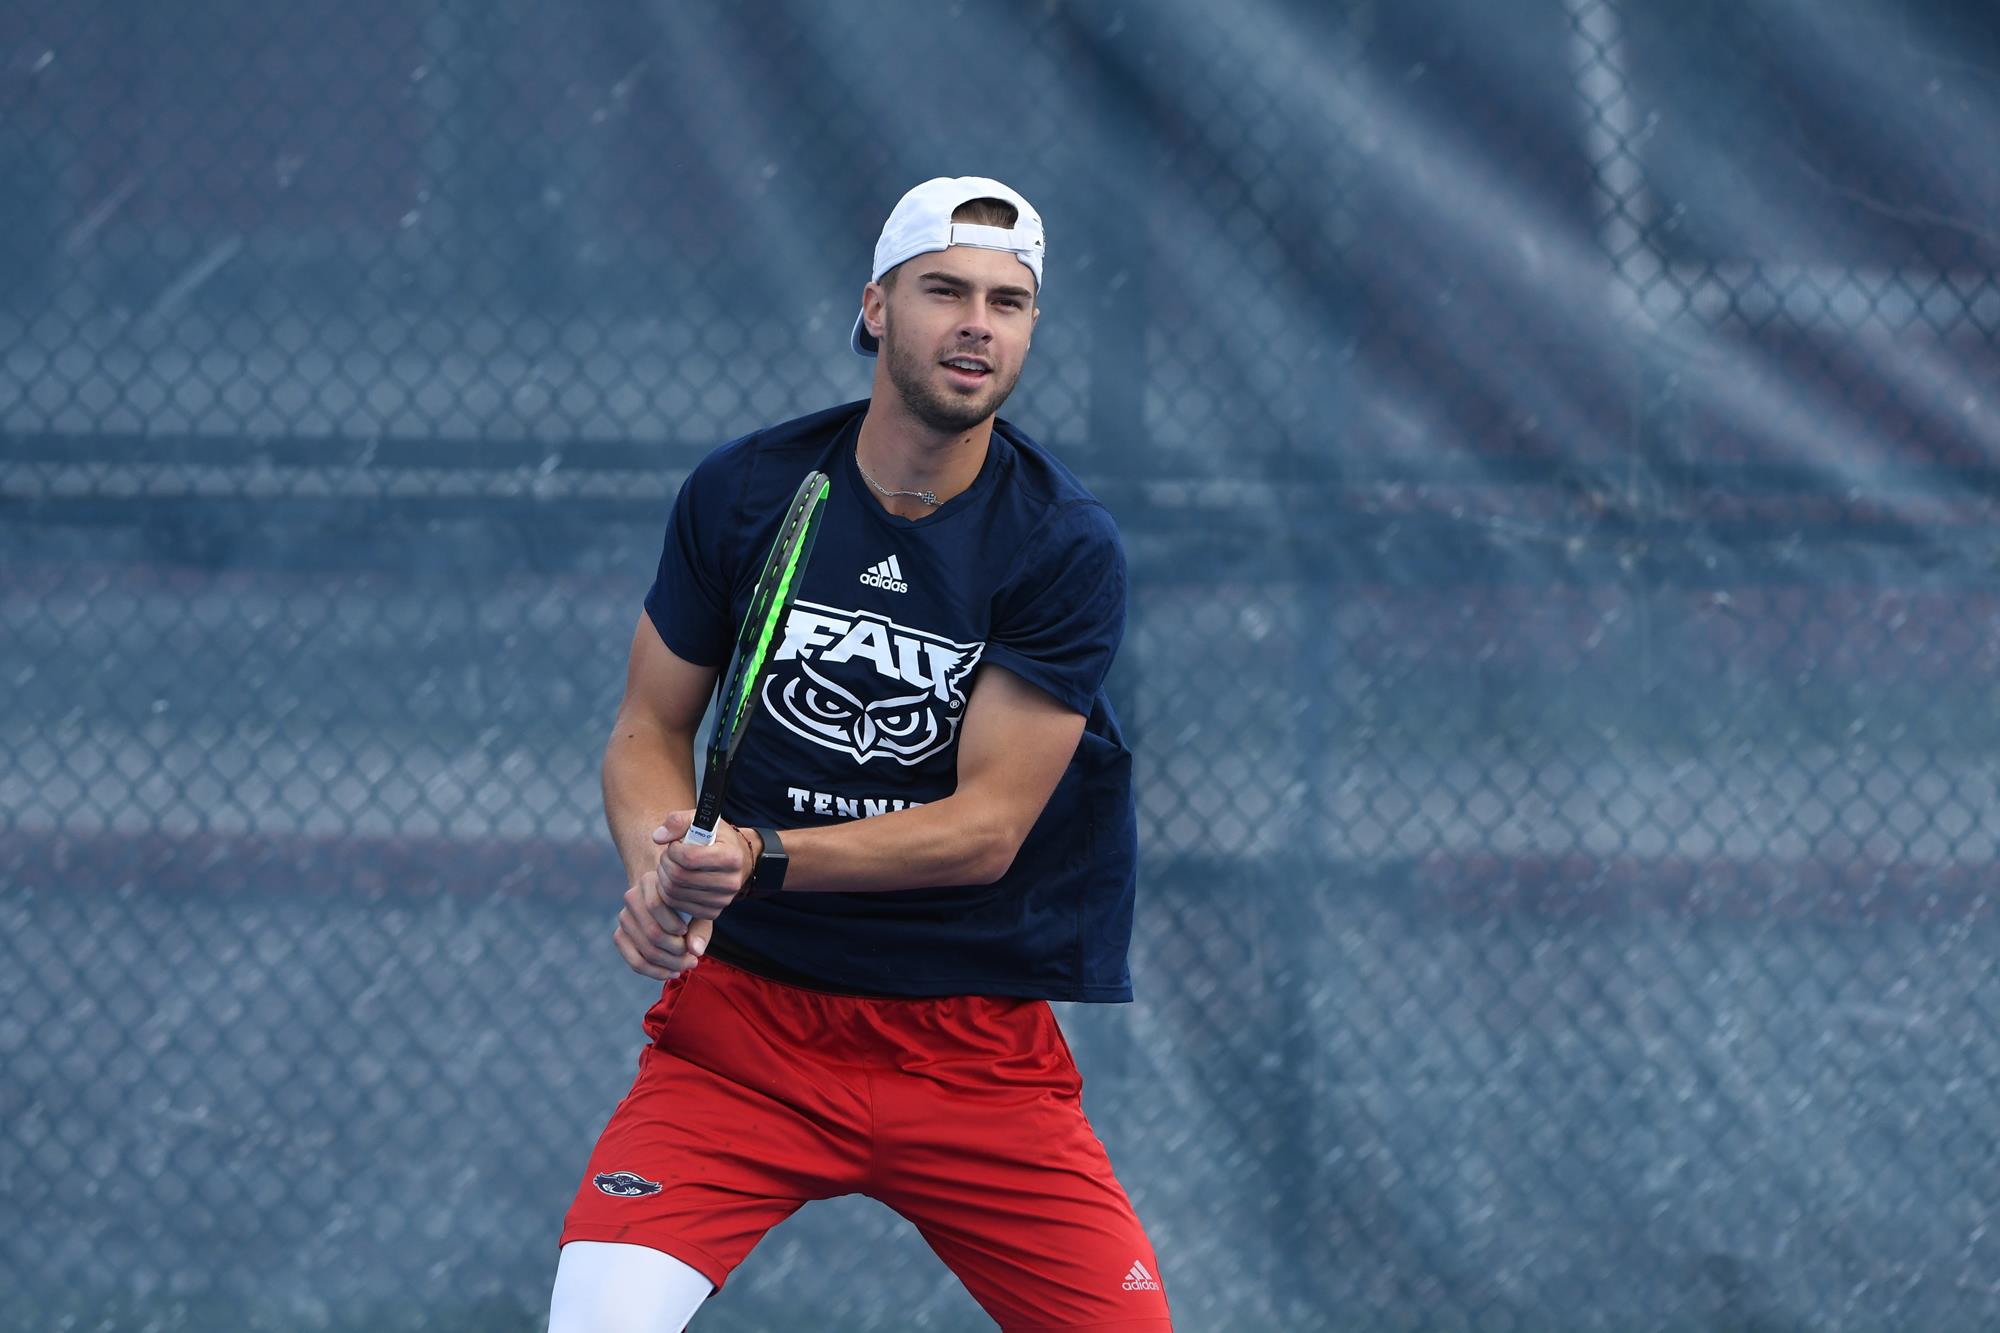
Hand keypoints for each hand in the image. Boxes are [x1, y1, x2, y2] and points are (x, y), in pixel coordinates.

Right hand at [616, 853, 711, 981]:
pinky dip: (655, 972)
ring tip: (687, 964)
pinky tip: (673, 971)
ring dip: (669, 963)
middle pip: (652, 932)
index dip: (674, 925)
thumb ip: (700, 929)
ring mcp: (623, 918)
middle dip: (677, 951)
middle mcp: (631, 898)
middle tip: (694, 958)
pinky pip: (635, 962)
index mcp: (649, 882)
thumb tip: (695, 950)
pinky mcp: (620, 937)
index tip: (687, 932)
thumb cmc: (686, 905)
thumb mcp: (698, 911)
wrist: (666, 901)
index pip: (655, 905)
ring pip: (645, 950)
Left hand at [653, 810, 754, 921]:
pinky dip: (667, 893)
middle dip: (665, 863)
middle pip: (679, 876)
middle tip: (667, 856)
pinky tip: (672, 881)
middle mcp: (730, 882)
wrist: (738, 860)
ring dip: (663, 878)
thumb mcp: (701, 821)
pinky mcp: (713, 912)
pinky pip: (678, 906)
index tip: (675, 844)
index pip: (689, 857)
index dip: (673, 849)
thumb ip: (678, 821)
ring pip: (674, 893)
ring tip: (669, 867)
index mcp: (731, 856)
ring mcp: (722, 900)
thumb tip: (658, 837)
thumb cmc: (716, 838)